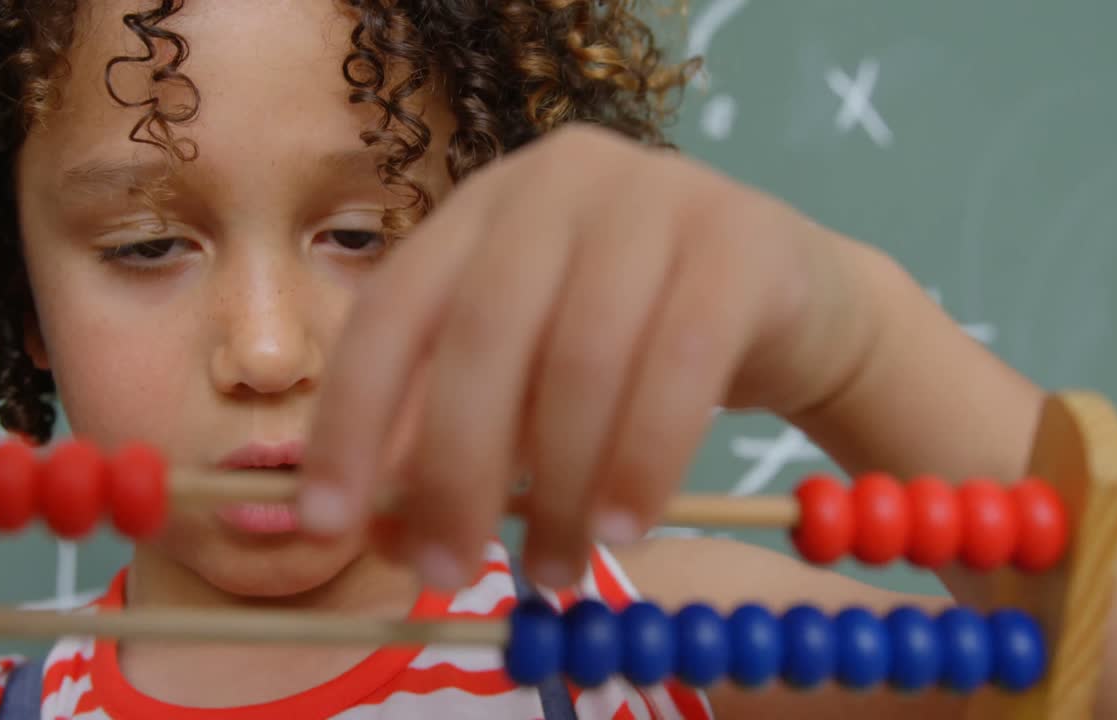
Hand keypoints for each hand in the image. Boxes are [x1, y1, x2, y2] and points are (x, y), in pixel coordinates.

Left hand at [297, 124, 853, 589]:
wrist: (789, 302)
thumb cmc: (638, 350)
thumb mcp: (533, 393)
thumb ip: (456, 446)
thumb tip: (379, 535)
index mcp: (483, 210)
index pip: (392, 309)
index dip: (350, 418)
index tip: (327, 524)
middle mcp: (556, 181)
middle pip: (480, 333)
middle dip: (453, 469)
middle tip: (449, 572)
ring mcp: (653, 195)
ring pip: (582, 356)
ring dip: (559, 486)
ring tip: (554, 571)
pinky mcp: (740, 237)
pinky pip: (680, 362)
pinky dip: (643, 458)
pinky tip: (627, 527)